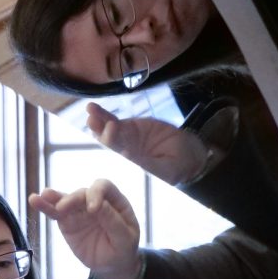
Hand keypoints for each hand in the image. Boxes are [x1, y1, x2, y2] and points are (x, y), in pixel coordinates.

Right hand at [28, 178, 140, 278]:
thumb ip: (113, 221)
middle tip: (63, 209)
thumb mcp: (125, 238)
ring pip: (65, 200)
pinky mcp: (67, 221)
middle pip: (82, 193)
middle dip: (72, 199)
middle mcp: (96, 201)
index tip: (92, 210)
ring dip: (54, 197)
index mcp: (115, 201)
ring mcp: (79, 211)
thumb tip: (97, 205)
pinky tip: (34, 200)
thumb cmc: (123, 249)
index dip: (96, 193)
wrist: (111, 264)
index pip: (104, 187)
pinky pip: (54, 212)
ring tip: (42, 196)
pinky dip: (44, 207)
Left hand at [85, 102, 208, 184]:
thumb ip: (150, 166)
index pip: (118, 160)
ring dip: (98, 122)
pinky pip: (111, 121)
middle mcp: (122, 154)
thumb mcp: (167, 170)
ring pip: (107, 131)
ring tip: (91, 112)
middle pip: (108, 144)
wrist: (186, 152)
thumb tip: (134, 161)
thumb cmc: (178, 166)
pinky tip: (92, 108)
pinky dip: (102, 114)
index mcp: (130, 167)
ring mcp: (122, 140)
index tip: (109, 139)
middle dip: (101, 133)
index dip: (113, 150)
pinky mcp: (125, 128)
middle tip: (93, 122)